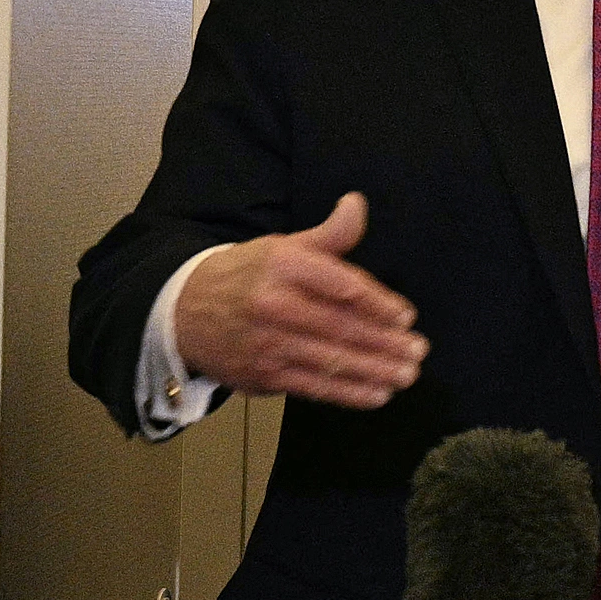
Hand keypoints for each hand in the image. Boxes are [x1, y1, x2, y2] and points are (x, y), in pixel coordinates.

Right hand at [175, 193, 428, 408]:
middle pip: (340, 326)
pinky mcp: (264, 375)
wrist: (183, 312)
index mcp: (283, 265)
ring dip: (374, 370)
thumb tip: (357, 204)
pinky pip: (314, 386)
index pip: (340, 285)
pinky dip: (348, 393)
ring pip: (330, 360)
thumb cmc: (246, 275)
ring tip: (406, 375)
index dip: (377, 302)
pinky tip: (377, 395)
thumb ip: (329, 234)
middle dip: (384, 342)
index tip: (406, 316)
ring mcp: (269, 343)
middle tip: (417, 352)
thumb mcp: (283, 246)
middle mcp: (275, 304)